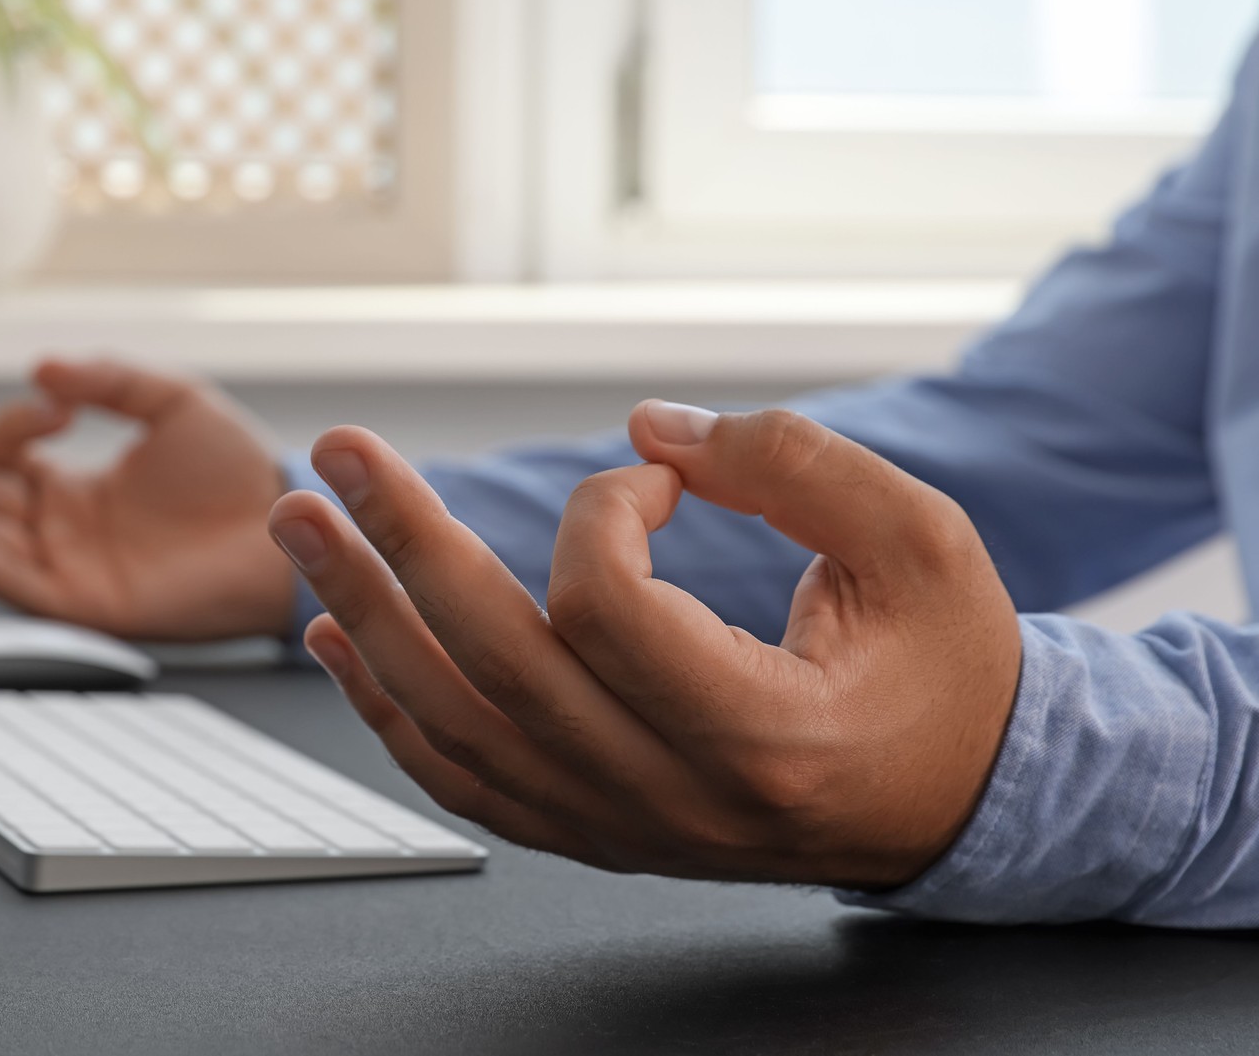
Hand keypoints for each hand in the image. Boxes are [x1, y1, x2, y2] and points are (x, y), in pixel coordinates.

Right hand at [0, 359, 293, 641]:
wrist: (289, 529)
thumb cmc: (238, 473)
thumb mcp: (169, 403)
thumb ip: (106, 380)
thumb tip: (41, 367)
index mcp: (70, 489)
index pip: (3, 456)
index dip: (10, 425)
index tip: (52, 403)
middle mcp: (56, 530)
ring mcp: (65, 567)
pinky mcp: (81, 602)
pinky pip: (11, 577)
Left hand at [267, 403, 1021, 889]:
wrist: (957, 804)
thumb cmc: (945, 670)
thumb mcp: (922, 542)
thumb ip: (796, 465)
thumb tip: (650, 426)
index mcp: (765, 734)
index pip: (613, 616)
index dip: (605, 513)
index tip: (651, 476)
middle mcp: (678, 798)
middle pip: (497, 665)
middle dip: (403, 543)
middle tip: (337, 452)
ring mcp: (625, 828)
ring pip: (457, 726)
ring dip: (366, 615)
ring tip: (301, 525)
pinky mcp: (596, 833)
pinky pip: (465, 779)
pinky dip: (388, 707)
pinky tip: (338, 637)